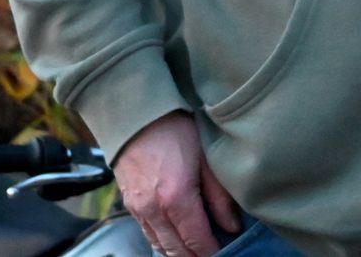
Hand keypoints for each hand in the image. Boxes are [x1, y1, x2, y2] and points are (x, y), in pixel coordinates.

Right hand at [113, 112, 240, 256]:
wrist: (137, 117)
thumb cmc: (177, 131)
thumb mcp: (207, 158)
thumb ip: (219, 196)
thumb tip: (232, 225)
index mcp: (176, 198)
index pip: (196, 239)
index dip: (211, 250)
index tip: (225, 252)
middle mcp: (154, 210)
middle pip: (176, 249)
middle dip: (195, 256)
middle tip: (212, 253)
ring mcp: (138, 209)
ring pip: (159, 245)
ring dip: (178, 252)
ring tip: (196, 251)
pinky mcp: (129, 205)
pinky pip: (147, 234)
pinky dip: (162, 242)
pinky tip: (175, 240)